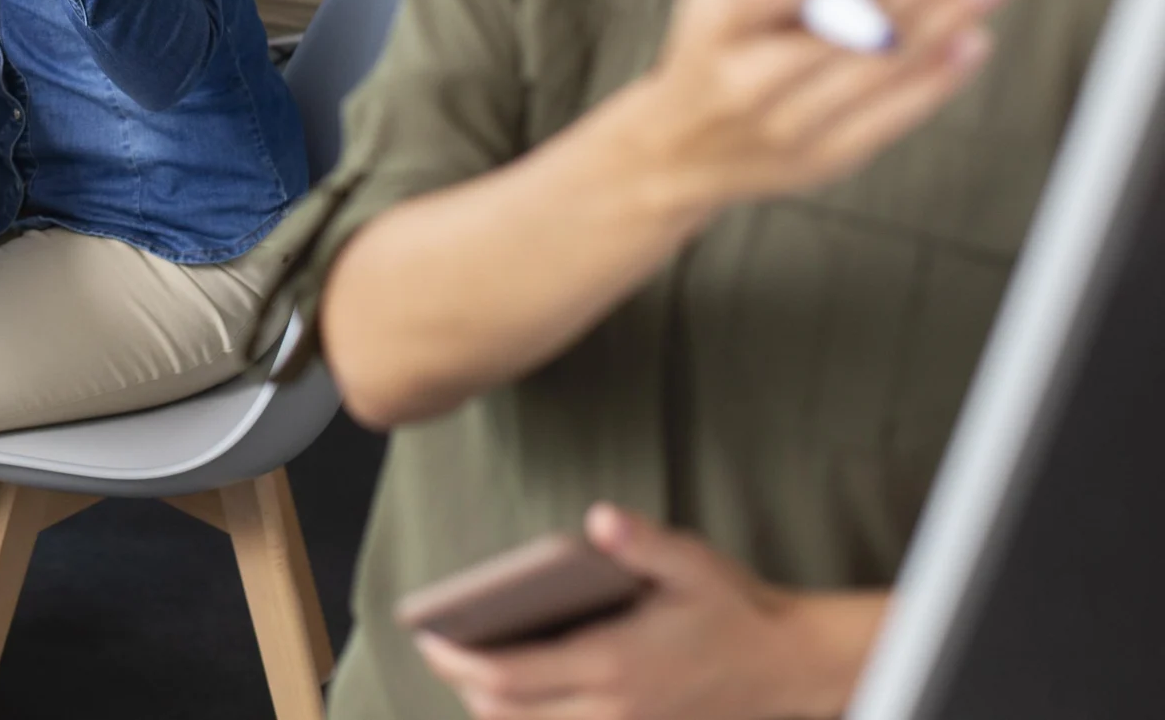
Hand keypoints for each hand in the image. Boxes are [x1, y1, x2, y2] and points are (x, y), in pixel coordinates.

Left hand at [414, 505, 882, 719]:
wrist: (791, 667)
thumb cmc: (734, 608)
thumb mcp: (692, 564)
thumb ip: (642, 544)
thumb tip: (600, 519)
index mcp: (611, 664)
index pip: (508, 676)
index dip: (456, 660)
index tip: (427, 636)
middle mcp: (610, 708)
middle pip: (506, 713)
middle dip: (463, 684)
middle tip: (440, 646)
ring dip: (493, 706)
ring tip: (471, 666)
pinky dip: (532, 719)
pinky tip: (521, 691)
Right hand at [621, 0, 1012, 222]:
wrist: (678, 151)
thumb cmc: (710, 43)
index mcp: (718, 26)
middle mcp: (750, 79)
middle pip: (846, 28)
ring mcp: (789, 125)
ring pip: (879, 70)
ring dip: (948, 19)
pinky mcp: (825, 158)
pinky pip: (891, 116)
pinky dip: (937, 78)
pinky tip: (974, 37)